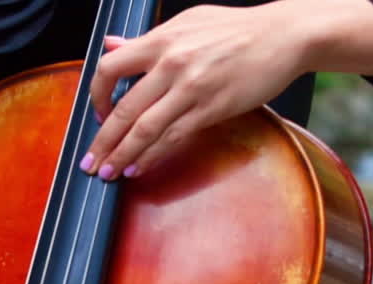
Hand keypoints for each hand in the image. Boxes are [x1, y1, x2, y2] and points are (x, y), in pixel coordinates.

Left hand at [82, 0, 372, 179]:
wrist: (282, 35)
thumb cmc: (237, 28)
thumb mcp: (187, 22)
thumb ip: (145, 39)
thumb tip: (112, 44)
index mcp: (161, 40)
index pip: (109, 69)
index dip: (96, 96)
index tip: (96, 114)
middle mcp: (170, 64)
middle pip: (123, 109)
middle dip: (102, 141)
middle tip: (90, 162)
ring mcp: (190, 89)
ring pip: (144, 130)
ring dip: (122, 156)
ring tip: (108, 173)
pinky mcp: (211, 109)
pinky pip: (173, 138)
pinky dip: (152, 156)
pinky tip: (140, 167)